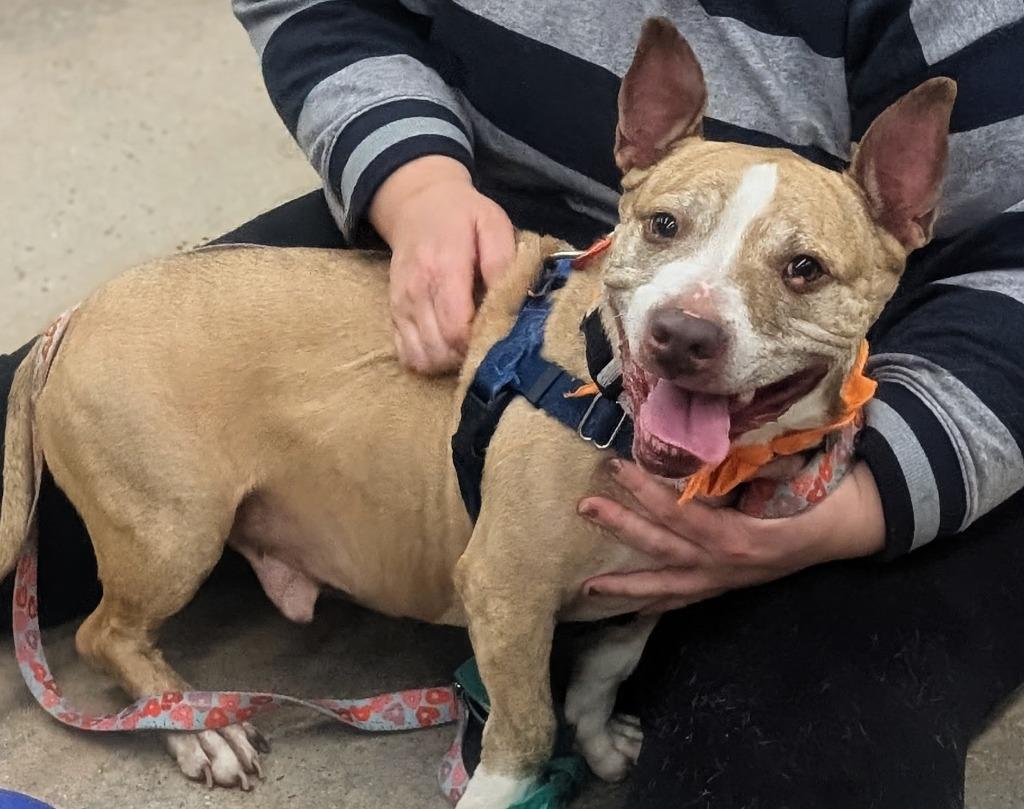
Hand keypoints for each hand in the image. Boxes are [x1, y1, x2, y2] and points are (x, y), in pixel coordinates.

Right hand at [369, 155, 515, 374]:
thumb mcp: (492, 223)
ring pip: (422, 357)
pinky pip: (406, 354)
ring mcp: (401, 305)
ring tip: (467, 346)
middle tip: (487, 342)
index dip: (480, 342)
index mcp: (443, 269)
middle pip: (441, 349)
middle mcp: (416, 291)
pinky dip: (427, 359)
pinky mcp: (393, 313)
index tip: (498, 335)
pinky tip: (446, 346)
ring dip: (448, 361)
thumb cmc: (462, 215)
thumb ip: (502, 260)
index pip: (457, 329)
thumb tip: (514, 298)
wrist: (417, 203)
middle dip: (468, 355)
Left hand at [579, 459, 884, 611]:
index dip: (646, 492)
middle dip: (622, 528)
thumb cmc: (822, 492)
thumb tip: (712, 438)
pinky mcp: (728, 587)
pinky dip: (658, 604)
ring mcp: (727, 581)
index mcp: (741, 536)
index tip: (616, 467)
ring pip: (669, 586)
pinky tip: (631, 610)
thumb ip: (750, 460)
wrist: (850, 526)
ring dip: (628, 586)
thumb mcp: (791, 470)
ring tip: (589, 587)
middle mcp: (728, 565)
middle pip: (664, 549)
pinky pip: (686, 600)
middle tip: (585, 507)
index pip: (681, 514)